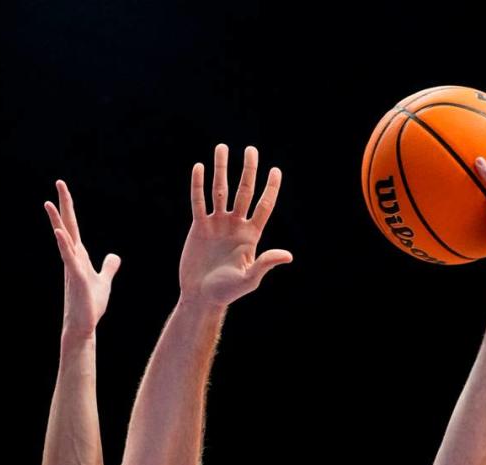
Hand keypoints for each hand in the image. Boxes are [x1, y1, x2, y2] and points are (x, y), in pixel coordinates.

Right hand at [44, 180, 120, 335]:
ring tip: (48, 203)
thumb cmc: (90, 305)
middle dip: (63, 205)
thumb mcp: (104, 282)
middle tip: (59, 183)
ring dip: (57, 221)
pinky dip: (64, 245)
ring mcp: (72, 267)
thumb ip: (108, 267)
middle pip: (67, 226)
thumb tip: (114, 256)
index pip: (73, 227)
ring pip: (64, 239)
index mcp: (79, 256)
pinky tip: (60, 233)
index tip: (63, 189)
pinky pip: (69, 259)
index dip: (69, 208)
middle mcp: (73, 258)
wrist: (83, 326)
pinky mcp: (75, 278)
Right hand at [179, 144, 291, 308]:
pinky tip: (199, 167)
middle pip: (244, 192)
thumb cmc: (227, 292)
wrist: (201, 296)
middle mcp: (235, 225)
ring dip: (221, 170)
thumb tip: (288, 256)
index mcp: (251, 235)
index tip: (275, 170)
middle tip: (251, 150)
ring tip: (222, 148)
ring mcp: (217, 224)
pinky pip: (199, 202)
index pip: (263, 206)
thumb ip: (266, 263)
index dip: (270, 189)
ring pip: (220, 191)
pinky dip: (198, 185)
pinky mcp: (199, 227)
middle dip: (248, 171)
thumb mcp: (249, 279)